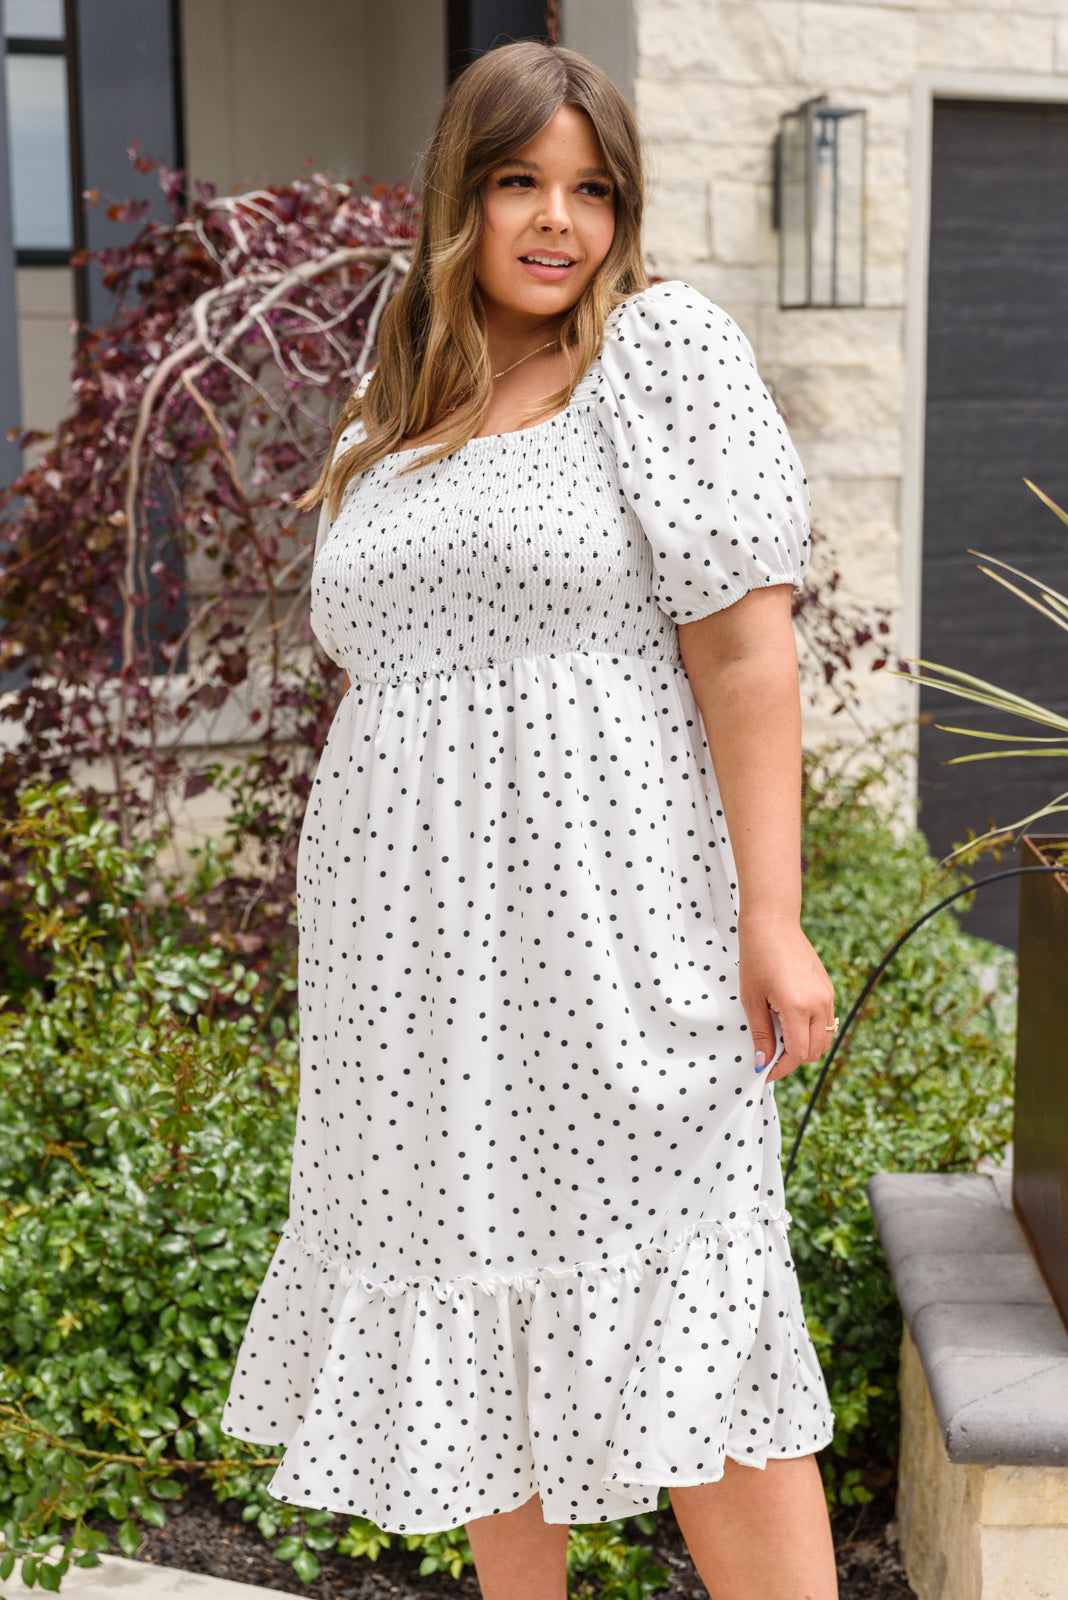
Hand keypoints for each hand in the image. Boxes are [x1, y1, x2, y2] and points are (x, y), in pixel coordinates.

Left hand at [738, 915, 834, 1081]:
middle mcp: (819, 1004)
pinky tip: (789, 1022)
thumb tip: (763, 1063)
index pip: (798, 1054)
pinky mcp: (828, 990)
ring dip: (804, 1047)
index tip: (765, 1072)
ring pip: (823, 1040)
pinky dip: (811, 1031)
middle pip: (814, 1052)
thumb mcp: (752, 999)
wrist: (773, 924)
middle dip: (792, 1060)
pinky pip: (825, 1022)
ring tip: (779, 1038)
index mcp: (798, 1007)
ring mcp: (827, 996)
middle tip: (769, 1056)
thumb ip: (761, 1034)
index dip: (781, 1069)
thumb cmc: (757, 958)